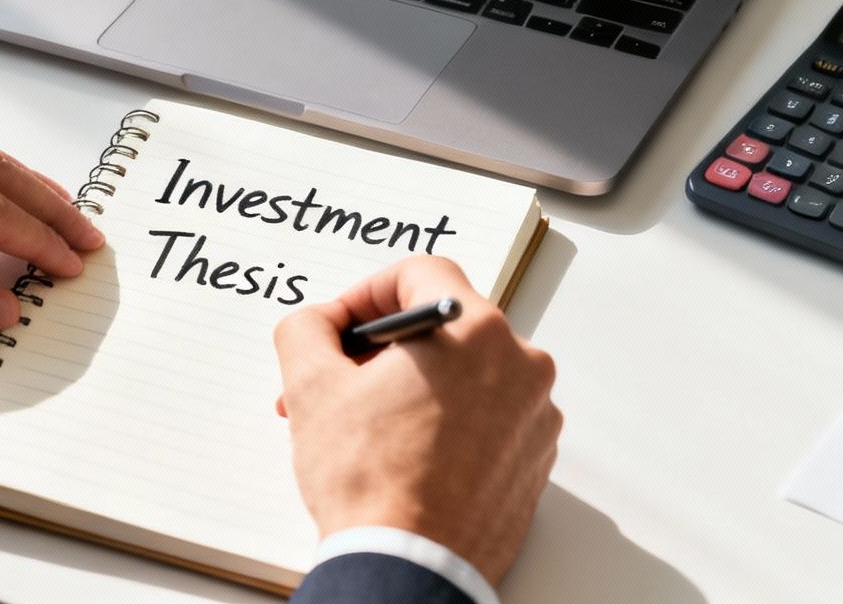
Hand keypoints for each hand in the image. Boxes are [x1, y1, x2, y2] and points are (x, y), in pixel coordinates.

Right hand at [273, 256, 559, 586]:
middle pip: (443, 325)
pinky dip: (447, 422)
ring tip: (365, 426)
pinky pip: (488, 417)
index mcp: (474, 329)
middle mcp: (520, 364)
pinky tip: (405, 453)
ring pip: (466, 372)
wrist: (409, 569)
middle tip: (338, 381)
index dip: (366, 294)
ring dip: (413, 386)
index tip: (340, 325)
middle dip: (381, 350)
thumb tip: (316, 322)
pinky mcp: (535, 459)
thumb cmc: (371, 484)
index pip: (419, 274)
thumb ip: (307, 327)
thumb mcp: (312, 386)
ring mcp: (534, 415)